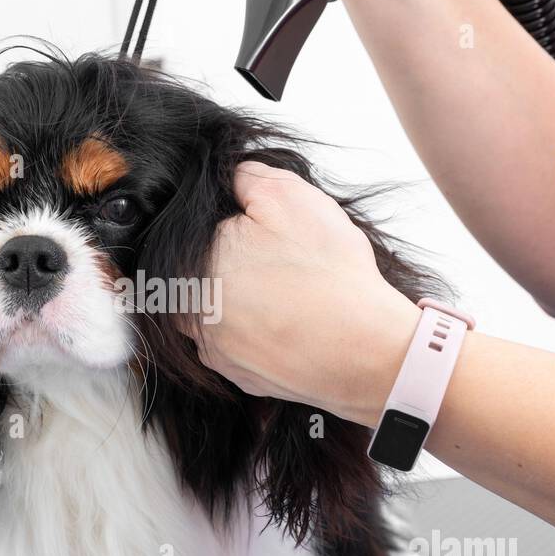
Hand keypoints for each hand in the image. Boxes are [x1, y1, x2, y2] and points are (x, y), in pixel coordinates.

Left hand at [184, 161, 420, 425]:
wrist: (365, 350)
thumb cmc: (327, 274)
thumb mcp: (289, 197)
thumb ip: (247, 178)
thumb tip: (233, 177)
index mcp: (189, 267)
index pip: (198, 236)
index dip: (235, 228)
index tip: (266, 233)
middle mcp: (190, 315)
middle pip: (205, 276)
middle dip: (237, 266)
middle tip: (282, 264)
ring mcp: (215, 352)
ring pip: (223, 314)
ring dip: (249, 304)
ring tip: (292, 297)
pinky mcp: (240, 378)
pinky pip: (244, 347)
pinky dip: (264, 335)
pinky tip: (293, 325)